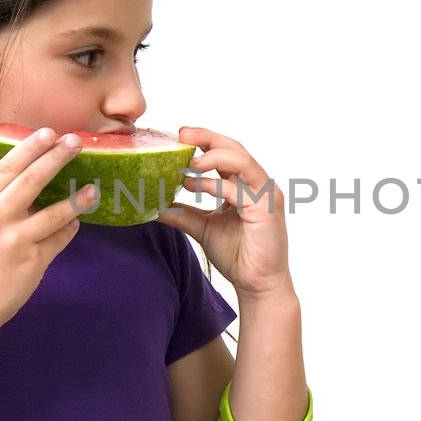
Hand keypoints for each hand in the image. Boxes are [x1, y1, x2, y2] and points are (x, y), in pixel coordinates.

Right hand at [0, 128, 97, 336]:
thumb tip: (29, 180)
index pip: (7, 166)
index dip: (31, 147)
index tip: (48, 133)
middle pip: (34, 179)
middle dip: (58, 157)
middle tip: (76, 143)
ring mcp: (16, 240)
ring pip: (57, 211)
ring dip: (78, 198)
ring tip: (92, 189)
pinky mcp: (34, 262)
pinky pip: (60, 238)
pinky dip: (69, 228)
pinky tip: (74, 223)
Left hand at [156, 126, 291, 299]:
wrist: (257, 284)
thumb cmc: (238, 255)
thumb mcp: (203, 227)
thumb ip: (182, 213)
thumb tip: (154, 204)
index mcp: (246, 185)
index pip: (227, 153)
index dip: (205, 141)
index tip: (180, 136)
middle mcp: (258, 185)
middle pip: (235, 149)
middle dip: (208, 139)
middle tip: (182, 135)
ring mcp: (265, 195)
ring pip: (241, 161)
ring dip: (213, 156)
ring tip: (189, 161)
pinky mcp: (266, 210)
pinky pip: (239, 189)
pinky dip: (215, 184)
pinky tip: (194, 185)